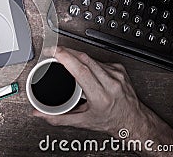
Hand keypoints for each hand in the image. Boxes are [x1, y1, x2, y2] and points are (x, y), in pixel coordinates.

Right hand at [33, 46, 172, 154]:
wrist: (133, 120)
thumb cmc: (111, 120)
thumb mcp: (82, 122)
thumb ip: (57, 117)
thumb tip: (39, 113)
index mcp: (100, 96)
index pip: (81, 70)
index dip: (65, 57)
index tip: (53, 52)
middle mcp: (110, 82)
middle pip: (84, 59)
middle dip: (65, 51)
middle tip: (52, 51)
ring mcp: (116, 74)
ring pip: (90, 57)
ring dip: (75, 55)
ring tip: (64, 58)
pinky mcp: (119, 68)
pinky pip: (98, 60)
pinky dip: (87, 61)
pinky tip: (83, 66)